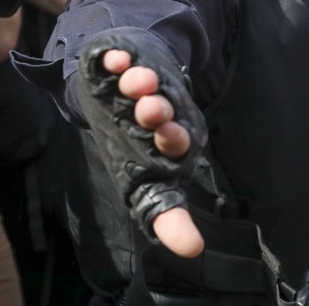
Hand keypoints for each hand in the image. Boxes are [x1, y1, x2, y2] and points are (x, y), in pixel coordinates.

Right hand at [102, 49, 203, 257]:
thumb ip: (168, 216)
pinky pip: (119, 57)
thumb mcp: (150, 185)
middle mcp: (159, 109)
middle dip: (158, 109)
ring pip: (144, 81)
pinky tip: (116, 59)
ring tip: (137, 81)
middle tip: (152, 110)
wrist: (124, 91)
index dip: (176, 139)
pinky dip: (117, 56)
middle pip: (162, 109)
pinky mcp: (120, 63)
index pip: (179, 140)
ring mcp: (140, 84)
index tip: (173, 139)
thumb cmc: (140, 146)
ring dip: (140, 81)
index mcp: (171, 137)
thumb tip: (192, 251)